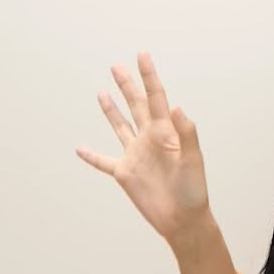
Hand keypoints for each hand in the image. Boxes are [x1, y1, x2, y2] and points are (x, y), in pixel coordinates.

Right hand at [76, 51, 212, 245]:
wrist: (183, 219)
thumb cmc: (193, 189)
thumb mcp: (193, 159)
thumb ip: (187, 132)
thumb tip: (177, 106)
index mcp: (166, 131)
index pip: (156, 97)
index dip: (149, 76)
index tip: (142, 54)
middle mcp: (150, 138)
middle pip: (136, 105)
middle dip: (127, 85)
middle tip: (116, 65)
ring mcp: (136, 155)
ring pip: (120, 126)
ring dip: (111, 110)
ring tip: (102, 92)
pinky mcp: (125, 174)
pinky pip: (104, 161)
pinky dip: (91, 156)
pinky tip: (79, 148)